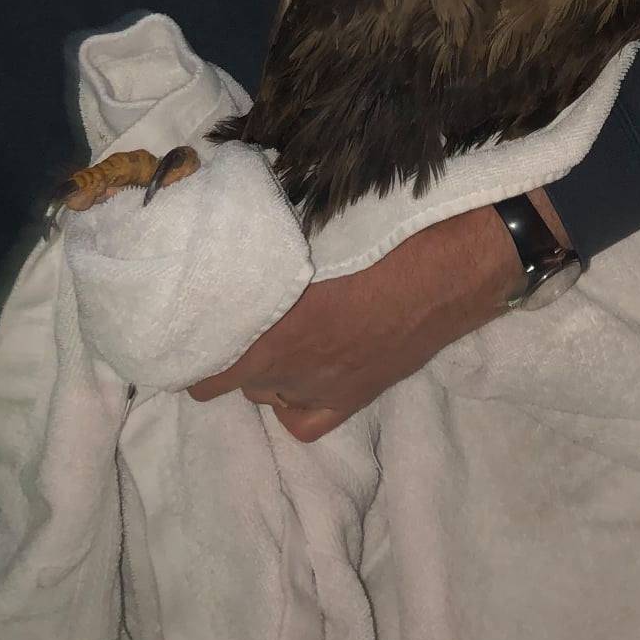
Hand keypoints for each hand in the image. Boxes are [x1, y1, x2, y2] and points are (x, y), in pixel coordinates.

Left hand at [187, 200, 530, 440]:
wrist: (455, 261)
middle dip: (218, 346)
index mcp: (265, 309)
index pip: (194, 335)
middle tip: (234, 313)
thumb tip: (221, 218)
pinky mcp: (347, 401)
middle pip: (215, 372)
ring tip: (278, 332)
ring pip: (255, 391)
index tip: (183, 301)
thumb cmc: (386, 224)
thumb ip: (261, 235)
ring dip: (257, 367)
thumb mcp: (311, 219)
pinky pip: (296, 421)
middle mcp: (279, 359)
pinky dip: (290, 401)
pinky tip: (300, 376)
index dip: (184, 321)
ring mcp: (313, 387)